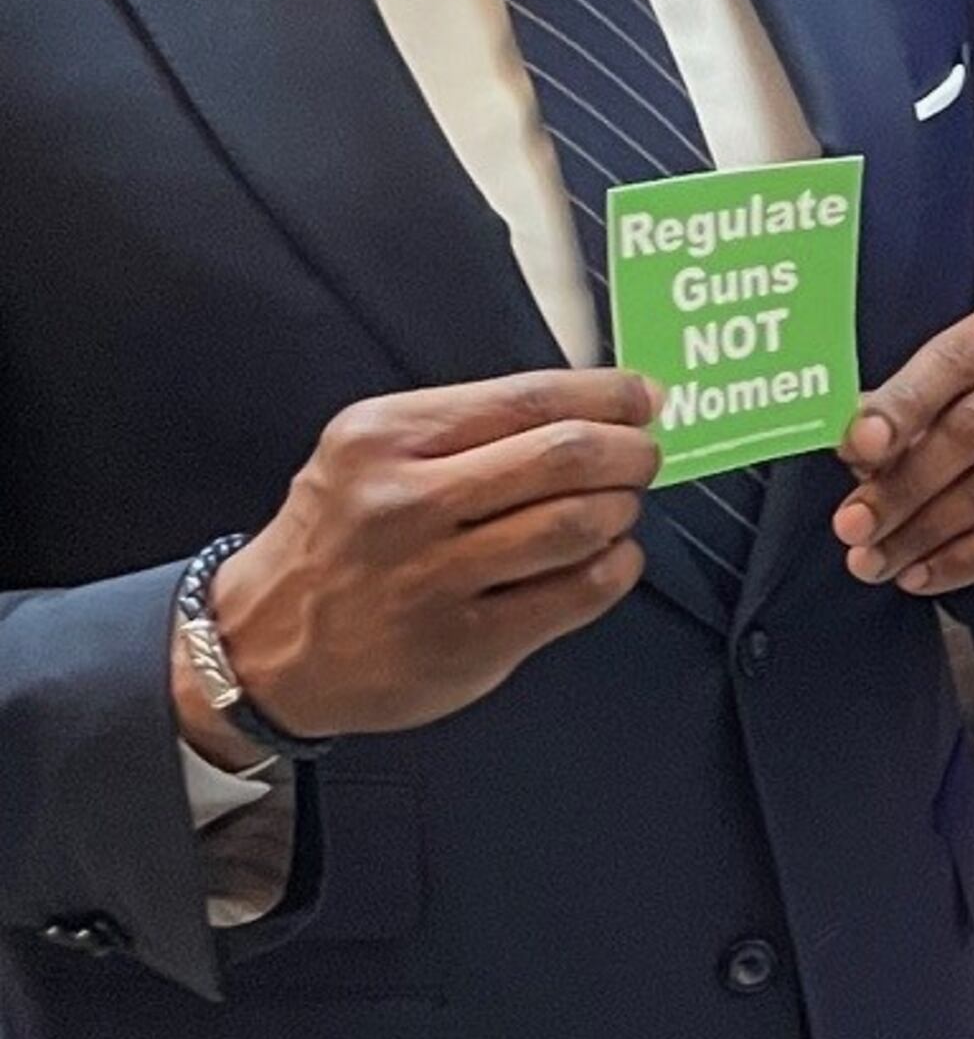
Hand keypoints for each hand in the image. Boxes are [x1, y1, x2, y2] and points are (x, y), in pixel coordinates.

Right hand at [191, 374, 664, 746]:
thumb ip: (468, 428)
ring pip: (577, 525)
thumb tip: (594, 406)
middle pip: (564, 456)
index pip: (528, 398)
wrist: (264, 643)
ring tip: (621, 506)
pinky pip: (576, 594)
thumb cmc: (337, 538)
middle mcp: (407, 503)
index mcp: (385, 438)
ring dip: (622, 509)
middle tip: (644, 454)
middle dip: (628, 451)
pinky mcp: (466, 642)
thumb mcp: (370, 454)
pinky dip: (615, 567)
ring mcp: (436, 577)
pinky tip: (610, 558)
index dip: (607, 395)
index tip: (643, 396)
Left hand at [833, 300, 973, 604]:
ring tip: (873, 559)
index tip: (856, 448)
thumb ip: (898, 419)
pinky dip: (961, 560)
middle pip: (973, 427)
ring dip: (922, 531)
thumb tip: (852, 446)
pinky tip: (919, 575)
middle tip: (851, 524)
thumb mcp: (941, 406)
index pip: (955, 359)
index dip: (901, 405)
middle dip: (902, 483)